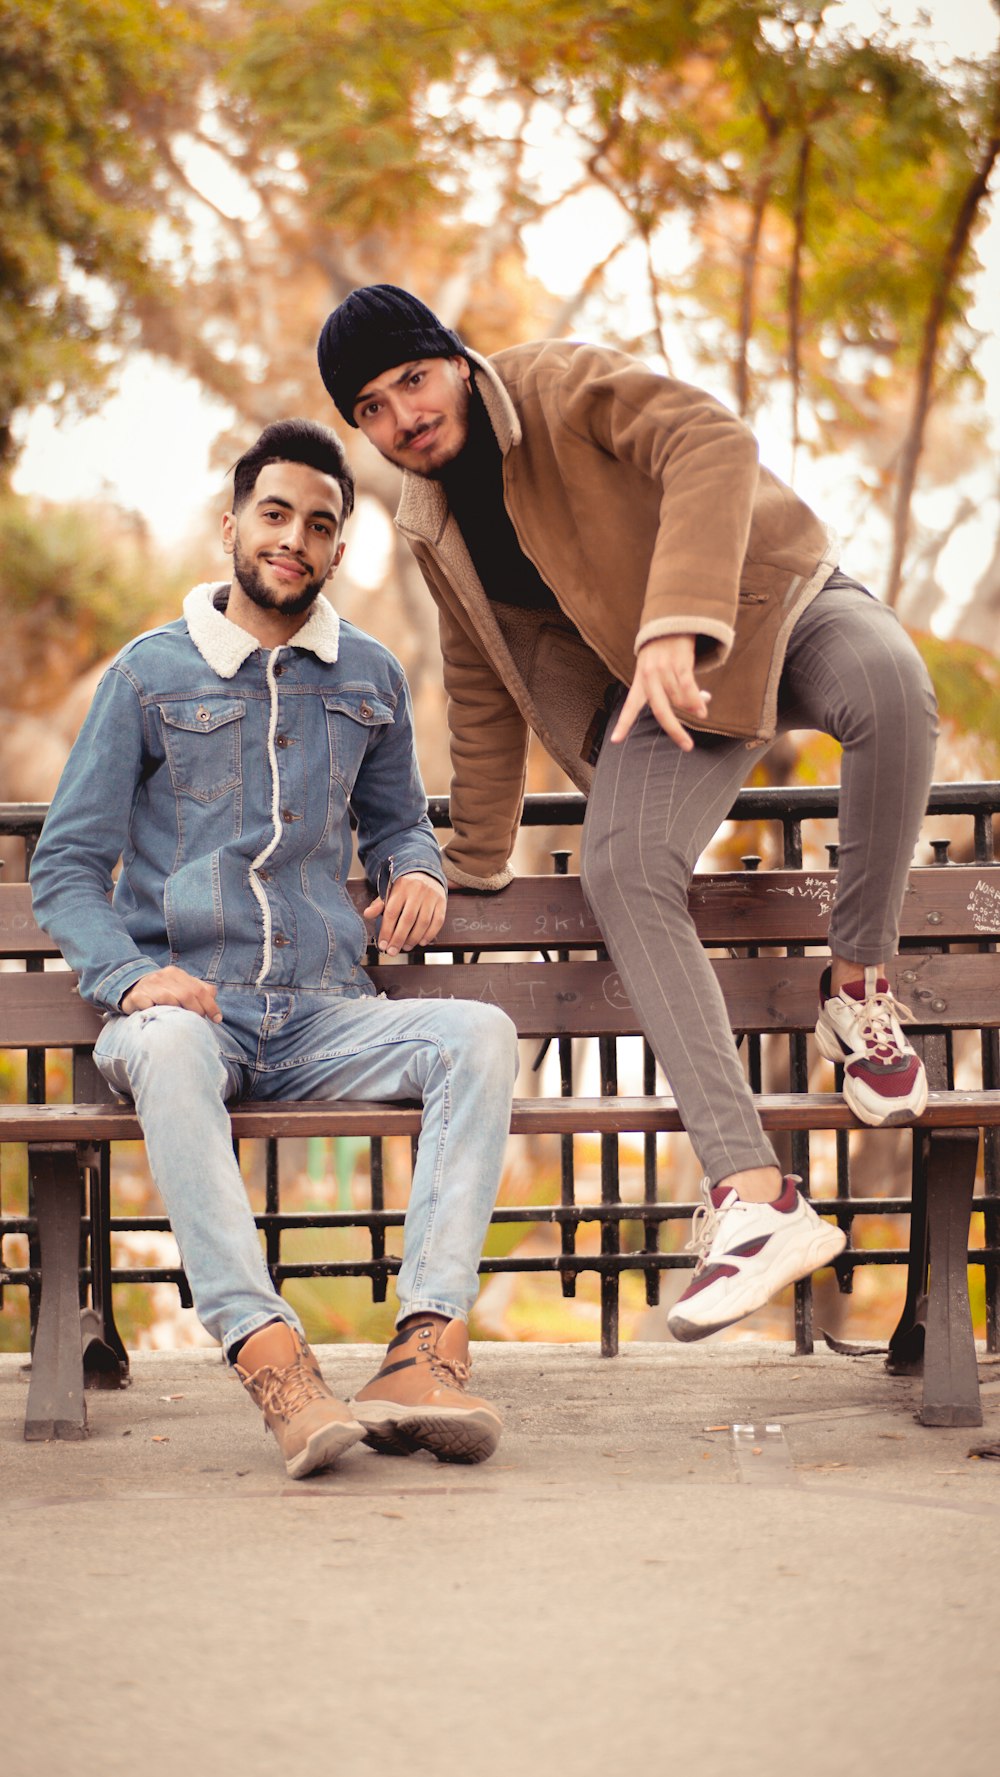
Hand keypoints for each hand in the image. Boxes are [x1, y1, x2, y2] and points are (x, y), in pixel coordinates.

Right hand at [120, 966, 222, 1021]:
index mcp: (176, 974)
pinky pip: (149, 1006)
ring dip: (178, 1012)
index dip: (210, 1005)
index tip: (217, 1019)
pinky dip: (156, 1013)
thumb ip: (198, 989)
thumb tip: (213, 995)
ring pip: (169, 999)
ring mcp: (149, 986)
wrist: (130, 988)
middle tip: (199, 1022)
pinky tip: (160, 1019)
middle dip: (196, 1010)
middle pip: (186, 994)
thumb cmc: (161, 991)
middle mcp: (163, 977)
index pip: (199, 989)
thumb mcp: (180, 986)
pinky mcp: (137, 996)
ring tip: (182, 1021)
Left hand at [364, 872, 446, 954]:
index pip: (392, 912)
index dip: (386, 931)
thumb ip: (379, 904)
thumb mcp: (390, 891)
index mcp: (401, 888)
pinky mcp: (442, 902)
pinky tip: (421, 942)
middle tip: (392, 952)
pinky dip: (429, 934)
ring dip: (413, 939)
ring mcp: (431, 896)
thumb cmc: (405, 888)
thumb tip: (367, 914)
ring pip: (423, 922)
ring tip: (405, 947)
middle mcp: (417, 891)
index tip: (382, 945)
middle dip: (398, 938)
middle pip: (407, 919)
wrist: (426, 873)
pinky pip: (437, 921)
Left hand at [610, 634, 710, 749]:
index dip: (623, 724)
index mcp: (640, 680)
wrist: (671, 622)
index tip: (615, 740)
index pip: (630, 706)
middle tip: (687, 746)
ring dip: (694, 707)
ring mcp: (664, 669)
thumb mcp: (660, 670)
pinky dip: (698, 700)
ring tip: (703, 707)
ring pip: (680, 699)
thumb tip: (699, 711)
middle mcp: (649, 676)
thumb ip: (674, 691)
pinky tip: (704, 706)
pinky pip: (690, 688)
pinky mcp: (680, 662)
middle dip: (675, 731)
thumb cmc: (665, 652)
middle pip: (661, 711)